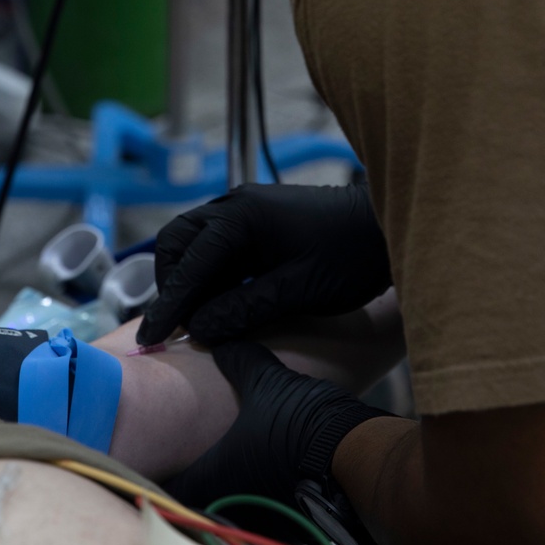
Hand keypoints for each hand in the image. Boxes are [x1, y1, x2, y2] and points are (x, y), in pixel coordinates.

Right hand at [137, 183, 391, 347]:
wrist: (391, 228)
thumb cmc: (351, 256)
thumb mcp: (298, 290)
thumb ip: (244, 308)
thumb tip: (198, 328)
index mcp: (241, 217)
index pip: (189, 263)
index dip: (169, 304)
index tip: (152, 338)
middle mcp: (236, 206)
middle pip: (179, 242)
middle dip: (173, 284)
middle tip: (179, 325)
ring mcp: (247, 212)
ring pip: (197, 245)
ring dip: (192, 282)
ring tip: (200, 321)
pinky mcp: (259, 223)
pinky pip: (220, 249)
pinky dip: (212, 277)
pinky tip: (223, 306)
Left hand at [166, 341, 386, 541]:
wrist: (358, 458)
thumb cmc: (300, 422)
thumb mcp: (266, 381)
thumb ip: (239, 361)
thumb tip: (223, 341)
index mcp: (211, 480)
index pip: (164, 493)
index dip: (155, 479)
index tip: (154, 464)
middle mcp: (230, 511)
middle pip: (198, 506)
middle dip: (197, 487)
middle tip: (193, 462)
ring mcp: (263, 526)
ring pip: (234, 514)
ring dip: (233, 497)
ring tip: (238, 469)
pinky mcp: (294, 530)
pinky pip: (267, 517)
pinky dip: (265, 501)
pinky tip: (275, 478)